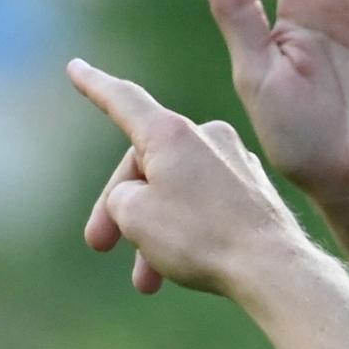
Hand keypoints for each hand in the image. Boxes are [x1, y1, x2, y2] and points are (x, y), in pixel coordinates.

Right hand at [67, 59, 309, 299]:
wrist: (272, 267)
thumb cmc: (199, 239)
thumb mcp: (134, 217)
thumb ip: (121, 196)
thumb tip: (140, 195)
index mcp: (170, 133)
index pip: (123, 101)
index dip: (94, 86)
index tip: (76, 67)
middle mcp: (206, 135)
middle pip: (146, 164)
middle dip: (121, 208)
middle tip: (99, 245)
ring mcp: (234, 160)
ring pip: (177, 191)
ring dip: (154, 232)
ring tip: (146, 281)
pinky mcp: (253, 188)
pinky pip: (207, 203)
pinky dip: (188, 230)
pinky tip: (185, 264)